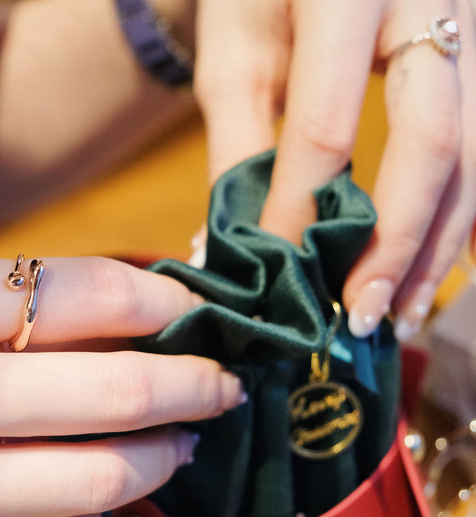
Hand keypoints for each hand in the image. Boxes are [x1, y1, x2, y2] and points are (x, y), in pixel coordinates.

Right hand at [0, 257, 242, 516]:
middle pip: (119, 396)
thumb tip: (143, 313)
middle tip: (219, 387)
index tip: (198, 316)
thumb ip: (13, 304)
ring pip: (98, 490)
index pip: (92, 295)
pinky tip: (83, 505)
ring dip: (150, 465)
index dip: (169, 305)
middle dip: (194, 389)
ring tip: (165, 448)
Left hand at [195, 0, 475, 339]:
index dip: (301, 211)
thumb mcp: (236, 53)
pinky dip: (460, 212)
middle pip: (432, 144)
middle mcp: (431, 0)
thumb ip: (238, 143)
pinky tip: (427, 265)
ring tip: (397, 312)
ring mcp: (474, 21)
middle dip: (395, 244)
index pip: (327, 128)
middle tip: (358, 316)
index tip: (275, 274)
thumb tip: (233, 243)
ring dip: (440, 244)